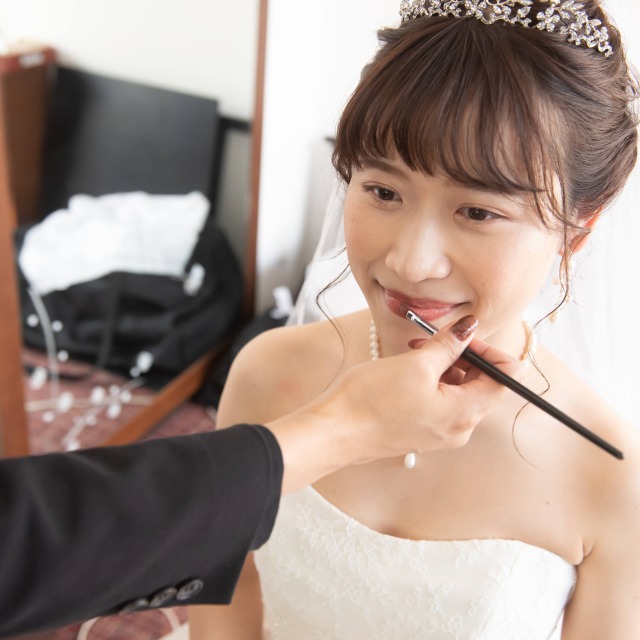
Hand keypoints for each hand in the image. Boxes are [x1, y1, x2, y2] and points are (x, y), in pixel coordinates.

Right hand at [268, 315, 524, 492]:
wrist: (335, 430)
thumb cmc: (371, 400)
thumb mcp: (415, 364)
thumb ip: (449, 345)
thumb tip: (469, 328)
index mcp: (464, 413)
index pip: (506, 379)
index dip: (489, 351)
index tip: (463, 337)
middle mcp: (459, 428)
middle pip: (483, 385)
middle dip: (464, 357)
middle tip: (435, 341)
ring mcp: (440, 433)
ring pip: (460, 392)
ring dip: (445, 367)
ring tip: (415, 352)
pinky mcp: (423, 432)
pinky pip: (442, 403)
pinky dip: (432, 382)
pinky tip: (409, 370)